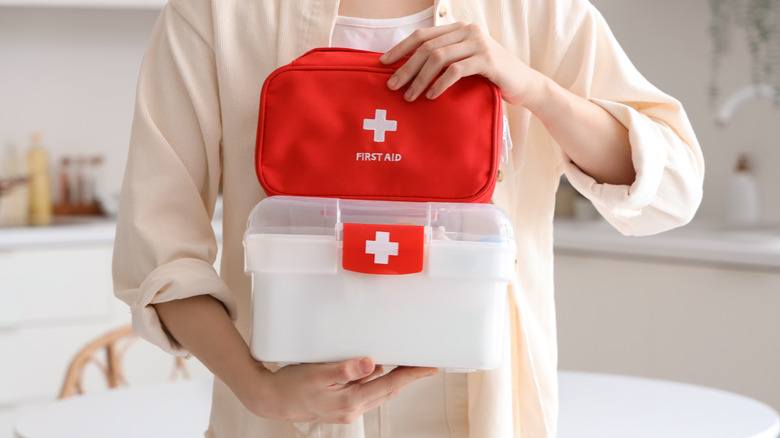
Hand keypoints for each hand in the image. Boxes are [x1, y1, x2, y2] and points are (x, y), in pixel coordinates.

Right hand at [236, 357, 437, 423]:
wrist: (272, 400)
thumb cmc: (292, 385)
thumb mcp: (318, 372)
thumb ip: (345, 369)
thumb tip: (370, 364)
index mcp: (351, 401)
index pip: (390, 384)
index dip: (411, 374)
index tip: (428, 367)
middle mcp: (353, 409)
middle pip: (389, 390)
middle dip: (409, 377)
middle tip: (427, 365)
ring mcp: (348, 409)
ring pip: (380, 392)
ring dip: (395, 380)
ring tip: (410, 366)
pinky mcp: (343, 405)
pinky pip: (368, 392)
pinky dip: (378, 382)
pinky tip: (380, 371)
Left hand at [380, 22, 542, 105]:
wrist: (525, 86)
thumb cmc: (491, 78)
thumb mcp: (465, 63)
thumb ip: (444, 60)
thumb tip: (408, 71)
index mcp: (459, 29)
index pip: (422, 35)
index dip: (401, 48)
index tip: (383, 63)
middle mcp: (468, 31)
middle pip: (427, 47)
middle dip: (406, 67)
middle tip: (392, 85)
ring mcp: (479, 44)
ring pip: (438, 58)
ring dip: (420, 78)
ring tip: (410, 96)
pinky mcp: (488, 60)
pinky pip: (456, 70)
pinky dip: (440, 84)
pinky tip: (432, 96)